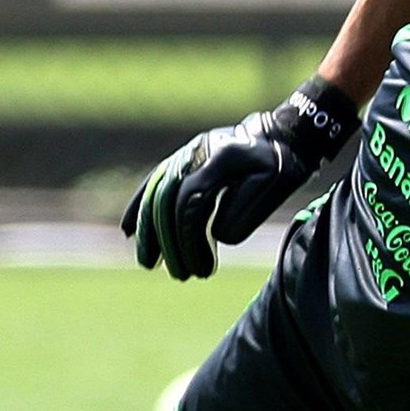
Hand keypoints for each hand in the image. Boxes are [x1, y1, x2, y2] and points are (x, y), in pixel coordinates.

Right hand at [122, 78, 358, 279]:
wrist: (279, 135)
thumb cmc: (280, 164)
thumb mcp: (271, 186)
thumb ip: (243, 210)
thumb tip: (217, 235)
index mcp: (220, 159)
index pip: (192, 202)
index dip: (191, 237)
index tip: (201, 269)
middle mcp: (196, 154)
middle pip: (168, 201)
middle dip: (168, 242)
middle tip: (178, 275)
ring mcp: (187, 156)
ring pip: (157, 194)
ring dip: (149, 231)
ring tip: (147, 263)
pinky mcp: (183, 162)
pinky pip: (155, 184)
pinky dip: (140, 207)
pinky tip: (128, 232)